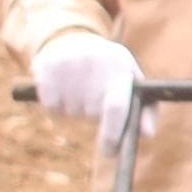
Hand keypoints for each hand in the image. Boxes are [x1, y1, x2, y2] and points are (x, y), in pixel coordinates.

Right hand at [31, 31, 151, 150]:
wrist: (74, 39)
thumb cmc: (112, 70)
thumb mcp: (133, 82)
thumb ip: (145, 110)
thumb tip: (146, 134)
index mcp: (120, 68)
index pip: (116, 107)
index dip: (112, 134)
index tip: (109, 152)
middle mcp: (94, 63)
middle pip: (92, 114)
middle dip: (94, 117)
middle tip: (95, 98)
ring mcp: (67, 64)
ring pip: (71, 113)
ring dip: (76, 110)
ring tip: (81, 88)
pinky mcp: (45, 68)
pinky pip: (51, 107)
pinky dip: (57, 107)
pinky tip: (64, 88)